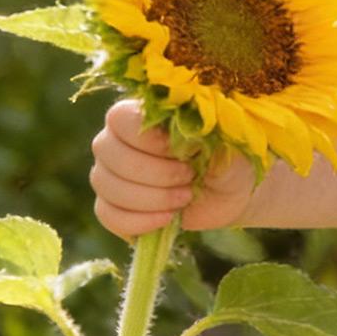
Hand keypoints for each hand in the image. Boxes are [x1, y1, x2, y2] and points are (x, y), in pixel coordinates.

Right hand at [91, 99, 256, 240]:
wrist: (227, 194)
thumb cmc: (227, 160)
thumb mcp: (229, 150)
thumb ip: (212, 142)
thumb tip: (191, 139)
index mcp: (144, 114)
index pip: (120, 118)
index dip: (147, 139)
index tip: (180, 151)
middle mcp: (118, 140)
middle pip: (108, 152)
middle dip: (154, 172)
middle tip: (189, 176)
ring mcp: (110, 173)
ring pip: (107, 185)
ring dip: (151, 198)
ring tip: (185, 196)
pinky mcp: (112, 204)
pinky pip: (107, 215)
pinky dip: (139, 221)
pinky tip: (168, 218)